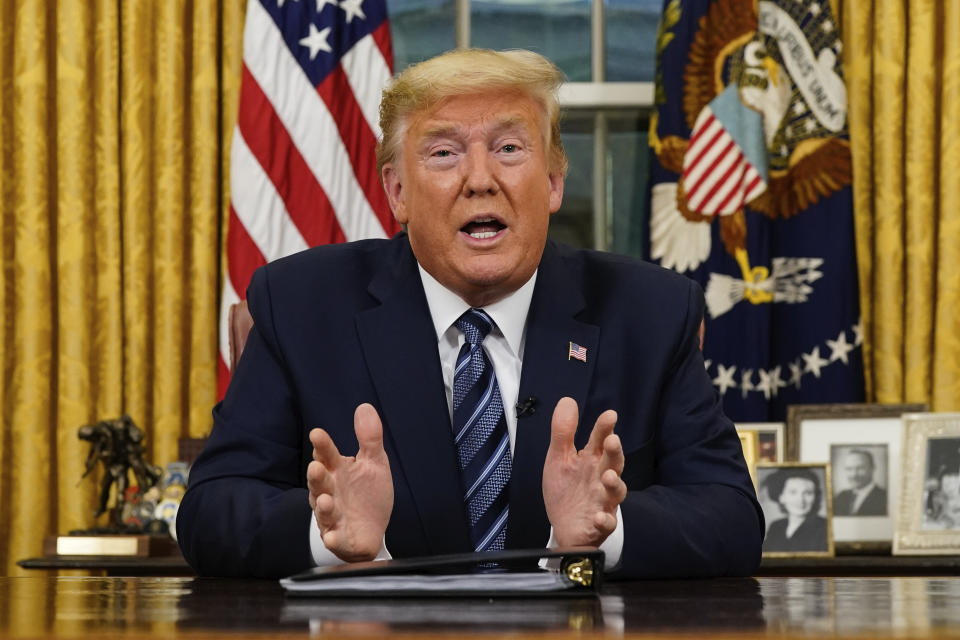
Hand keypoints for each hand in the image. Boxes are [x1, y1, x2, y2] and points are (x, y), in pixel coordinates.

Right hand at [307, 403, 393, 561]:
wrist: (370, 530)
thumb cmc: (367, 494)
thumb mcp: (374, 463)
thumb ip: (369, 438)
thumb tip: (365, 406)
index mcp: (338, 471)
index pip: (327, 455)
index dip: (322, 446)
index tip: (317, 434)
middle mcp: (330, 492)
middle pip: (320, 483)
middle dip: (317, 476)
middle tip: (316, 466)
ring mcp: (332, 516)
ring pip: (324, 510)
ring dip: (323, 506)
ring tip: (326, 500)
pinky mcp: (339, 538)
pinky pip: (334, 539)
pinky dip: (333, 538)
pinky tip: (333, 536)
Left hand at [542, 397, 625, 546]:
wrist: (563, 527)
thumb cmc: (566, 490)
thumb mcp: (559, 458)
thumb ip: (563, 432)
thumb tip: (568, 400)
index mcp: (591, 461)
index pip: (600, 440)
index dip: (605, 428)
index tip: (609, 415)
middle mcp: (601, 479)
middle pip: (614, 463)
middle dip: (614, 452)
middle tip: (612, 440)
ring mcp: (603, 502)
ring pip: (616, 492)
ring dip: (615, 484)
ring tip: (609, 476)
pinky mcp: (599, 524)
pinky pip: (606, 523)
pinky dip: (604, 520)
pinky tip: (598, 516)